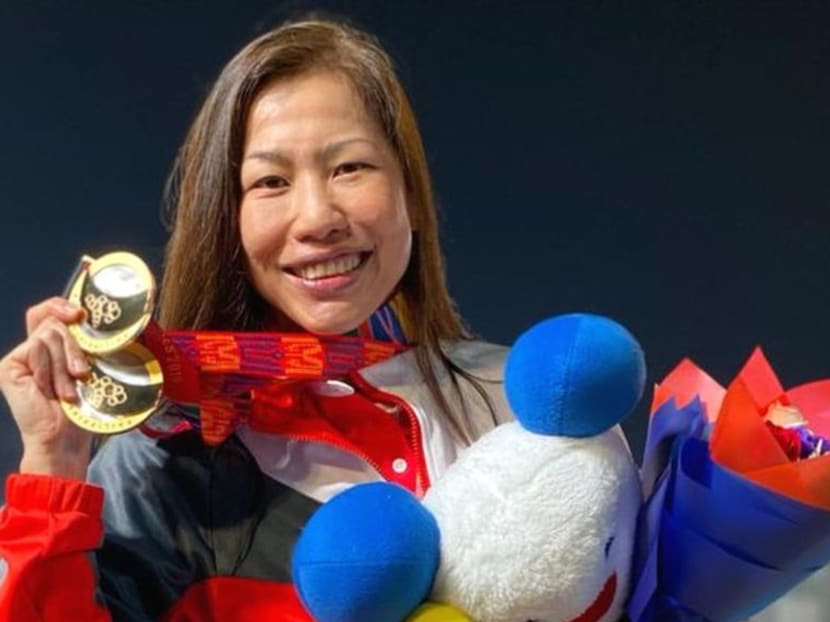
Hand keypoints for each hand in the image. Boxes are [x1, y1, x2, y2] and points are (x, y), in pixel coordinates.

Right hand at [0, 297, 94, 478]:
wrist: (65, 436)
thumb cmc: (83, 406)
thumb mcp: (89, 365)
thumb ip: (82, 340)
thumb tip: (85, 314)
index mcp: (51, 347)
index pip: (47, 311)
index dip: (59, 305)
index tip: (79, 314)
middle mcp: (31, 349)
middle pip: (54, 323)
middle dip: (74, 348)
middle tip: (81, 375)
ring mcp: (18, 357)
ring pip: (49, 336)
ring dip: (64, 366)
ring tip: (67, 391)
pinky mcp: (9, 365)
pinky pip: (35, 348)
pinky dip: (50, 369)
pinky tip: (50, 390)